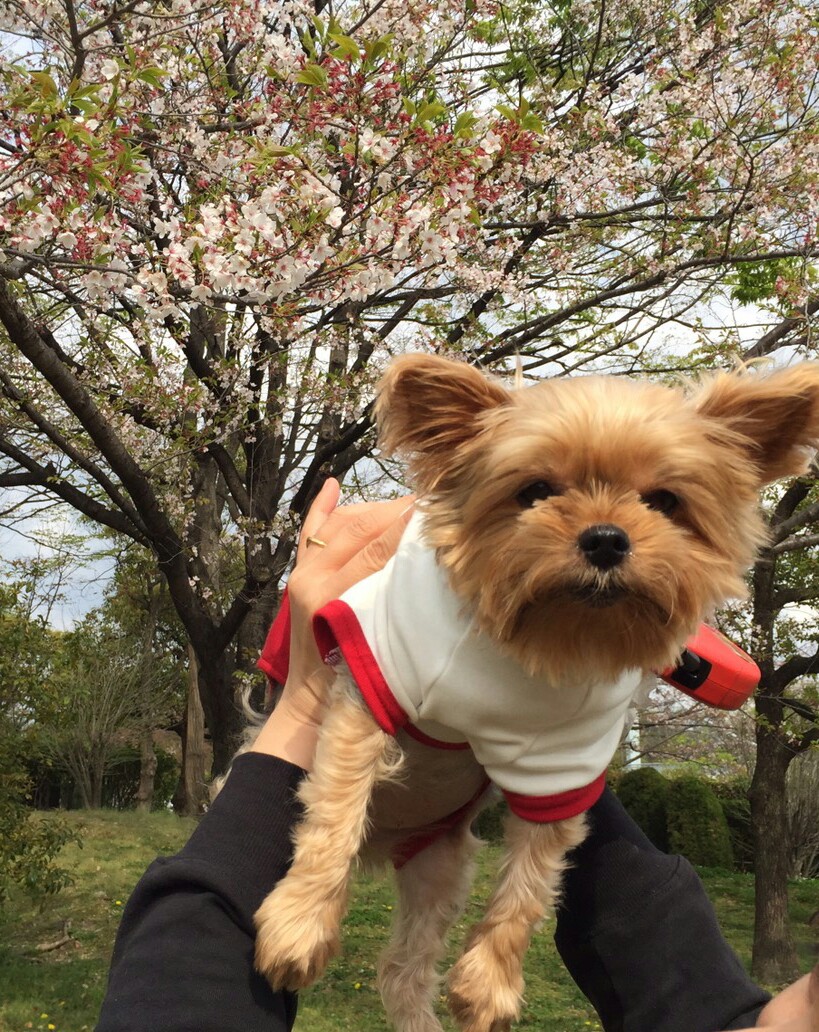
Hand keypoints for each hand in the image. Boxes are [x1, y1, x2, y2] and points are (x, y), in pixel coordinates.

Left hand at [250, 479, 413, 768]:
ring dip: (374, 508)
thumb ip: (394, 609)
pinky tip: (333, 485)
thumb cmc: (349, 688)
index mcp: (329, 596)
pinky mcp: (297, 576)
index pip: (376, 548)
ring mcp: (301, 574)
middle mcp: (310, 577)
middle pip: (360, 528)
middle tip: (433, 500)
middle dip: (397, 510)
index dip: (408, 526)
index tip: (439, 509)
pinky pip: (309, 533)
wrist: (309, 709)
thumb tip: (424, 569)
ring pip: (339, 524)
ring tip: (408, 501)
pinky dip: (322, 508)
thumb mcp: (378, 651)